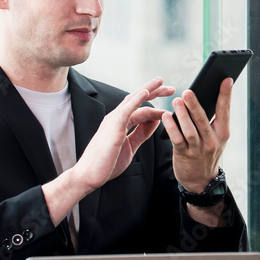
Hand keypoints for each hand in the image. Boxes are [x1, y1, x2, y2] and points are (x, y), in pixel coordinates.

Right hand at [71, 77, 173, 192]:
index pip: (140, 108)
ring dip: (148, 90)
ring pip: (133, 100)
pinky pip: (126, 111)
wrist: (89, 176)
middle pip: (137, 99)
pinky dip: (136, 100)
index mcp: (120, 123)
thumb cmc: (106, 163)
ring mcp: (113, 122)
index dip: (155, 105)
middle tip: (171, 88)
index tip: (169, 105)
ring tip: (161, 83)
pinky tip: (146, 93)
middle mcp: (116, 118)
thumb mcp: (130, 146)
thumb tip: (155, 121)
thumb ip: (142, 133)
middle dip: (154, 92)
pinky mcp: (113, 128)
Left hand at [162, 77, 231, 191]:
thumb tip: (204, 96)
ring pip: (190, 130)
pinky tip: (166, 117)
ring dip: (182, 115)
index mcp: (223, 132)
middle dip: (195, 105)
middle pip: (203, 120)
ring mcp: (199, 149)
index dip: (225, 94)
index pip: (225, 110)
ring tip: (176, 102)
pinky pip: (177, 139)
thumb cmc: (207, 153)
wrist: (201, 181)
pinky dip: (171, 127)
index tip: (226, 79)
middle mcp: (213, 141)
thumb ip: (212, 121)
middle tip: (188, 92)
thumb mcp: (216, 138)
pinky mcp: (185, 155)